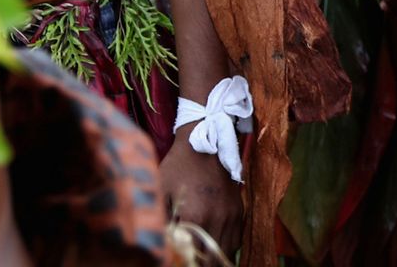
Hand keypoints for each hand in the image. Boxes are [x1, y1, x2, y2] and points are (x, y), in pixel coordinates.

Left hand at [162, 137, 242, 254]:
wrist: (206, 141)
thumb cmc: (178, 166)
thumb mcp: (161, 190)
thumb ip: (160, 219)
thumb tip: (157, 241)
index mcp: (195, 216)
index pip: (193, 255)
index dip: (186, 262)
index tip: (180, 261)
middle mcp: (217, 219)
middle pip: (212, 258)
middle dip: (201, 263)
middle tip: (190, 262)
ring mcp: (231, 215)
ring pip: (227, 251)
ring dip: (215, 259)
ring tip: (203, 260)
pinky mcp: (239, 209)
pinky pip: (237, 238)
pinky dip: (227, 248)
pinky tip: (216, 248)